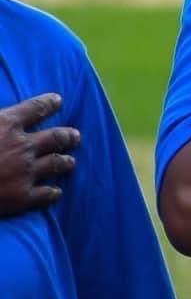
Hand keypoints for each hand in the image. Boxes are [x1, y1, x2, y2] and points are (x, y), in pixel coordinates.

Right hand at [0, 93, 77, 217]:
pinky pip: (47, 194)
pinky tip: (55, 193)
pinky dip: (53, 192)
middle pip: (55, 137)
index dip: (48, 103)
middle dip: (67, 136)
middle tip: (75, 136)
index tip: (58, 101)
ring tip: (70, 161)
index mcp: (7, 123)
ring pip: (57, 163)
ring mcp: (26, 172)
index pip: (36, 108)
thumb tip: (3, 115)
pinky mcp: (23, 197)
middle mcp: (23, 146)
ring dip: (65, 162)